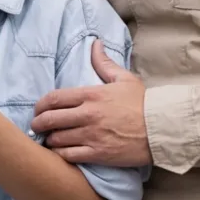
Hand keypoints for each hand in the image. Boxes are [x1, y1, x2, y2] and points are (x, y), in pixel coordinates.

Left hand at [30, 41, 151, 166]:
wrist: (163, 128)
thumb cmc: (144, 103)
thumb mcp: (124, 78)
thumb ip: (104, 63)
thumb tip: (95, 44)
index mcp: (91, 95)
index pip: (54, 98)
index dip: (40, 105)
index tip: (38, 110)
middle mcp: (88, 114)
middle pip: (50, 119)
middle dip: (38, 123)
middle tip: (36, 126)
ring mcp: (92, 135)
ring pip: (57, 139)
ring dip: (49, 140)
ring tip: (49, 139)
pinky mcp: (98, 154)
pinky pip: (69, 156)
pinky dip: (60, 155)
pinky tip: (59, 153)